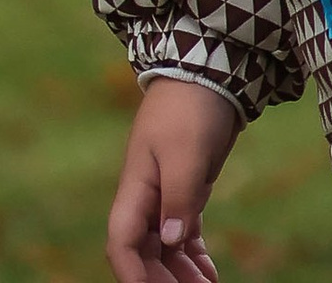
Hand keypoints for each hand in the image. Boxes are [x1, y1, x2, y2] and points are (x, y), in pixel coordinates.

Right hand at [107, 76, 242, 282]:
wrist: (209, 69)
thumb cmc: (190, 106)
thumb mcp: (186, 151)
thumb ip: (179, 197)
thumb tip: (172, 242)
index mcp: (136, 187)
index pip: (122, 242)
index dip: (132, 274)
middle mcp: (146, 196)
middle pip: (144, 253)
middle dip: (161, 280)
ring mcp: (166, 193)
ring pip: (166, 248)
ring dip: (180, 274)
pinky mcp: (187, 188)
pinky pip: (184, 233)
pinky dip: (194, 257)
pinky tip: (209, 275)